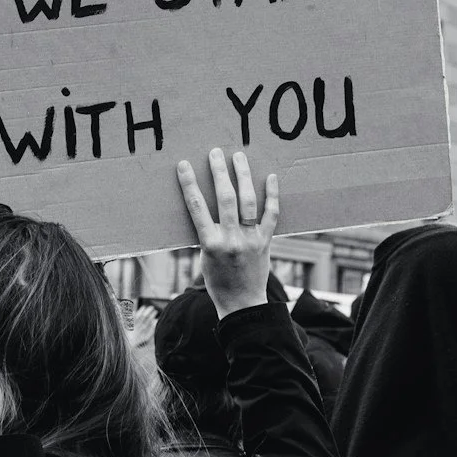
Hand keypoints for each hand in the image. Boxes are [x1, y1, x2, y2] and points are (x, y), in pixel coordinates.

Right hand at [178, 148, 279, 319]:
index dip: (189, 184)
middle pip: (225, 198)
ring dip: (243, 176)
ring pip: (248, 201)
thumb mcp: (203, 257)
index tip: (184, 165)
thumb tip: (203, 205)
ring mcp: (251, 240)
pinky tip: (271, 177)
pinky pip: (271, 214)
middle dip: (219, 172)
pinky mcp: (266, 242)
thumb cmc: (218, 281)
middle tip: (215, 153)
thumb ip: (206, 232)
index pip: (197, 207)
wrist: (242, 304)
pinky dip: (272, 195)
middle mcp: (231, 240)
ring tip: (239, 157)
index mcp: (210, 244)